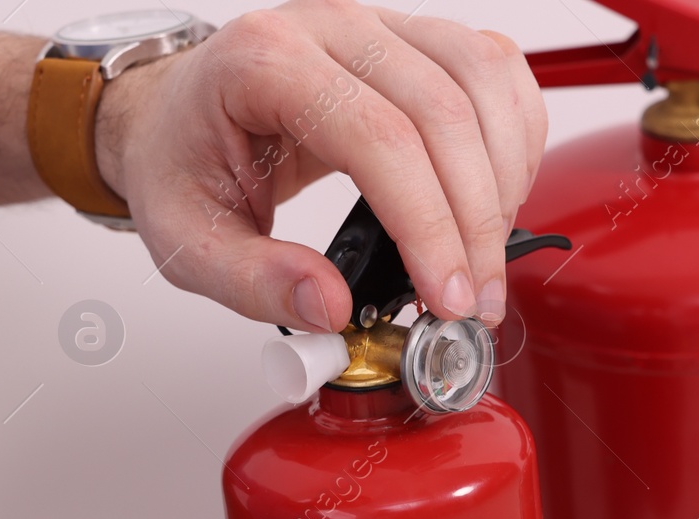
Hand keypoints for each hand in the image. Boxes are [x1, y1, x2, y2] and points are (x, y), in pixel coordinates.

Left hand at [95, 0, 546, 330]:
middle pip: (444, 113)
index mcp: (266, 63)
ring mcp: (383, 26)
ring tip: (487, 257)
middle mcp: (332, 28)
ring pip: (484, 81)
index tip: (447, 297)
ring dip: (505, 180)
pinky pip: (498, 70)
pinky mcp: (419, 39)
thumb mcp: (189, 241)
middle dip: (476, 224)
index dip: (429, 226)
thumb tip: (331, 309)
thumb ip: (256, 282)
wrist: (182, 114)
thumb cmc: (185, 161)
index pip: (379, 137)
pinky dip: (516, 138)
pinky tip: (498, 197)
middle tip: (474, 301)